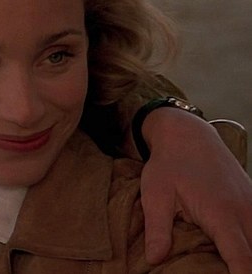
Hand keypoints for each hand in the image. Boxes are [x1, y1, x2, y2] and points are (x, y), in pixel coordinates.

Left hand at [139, 108, 251, 271]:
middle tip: (219, 270)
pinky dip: (248, 241)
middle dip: (244, 268)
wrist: (188, 135)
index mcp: (221, 213)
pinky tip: (234, 249)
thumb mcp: (155, 195)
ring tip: (226, 264)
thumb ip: (157, 229)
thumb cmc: (169, 164)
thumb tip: (154, 258)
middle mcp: (244, 211)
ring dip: (247, 255)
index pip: (241, 257)